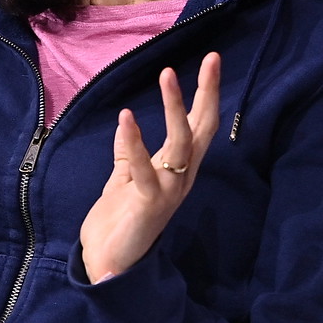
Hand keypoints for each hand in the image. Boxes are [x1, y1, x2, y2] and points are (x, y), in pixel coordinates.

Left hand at [78, 53, 222, 283]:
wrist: (109, 264)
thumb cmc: (119, 223)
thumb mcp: (123, 180)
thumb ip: (128, 155)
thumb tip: (127, 124)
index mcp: (177, 170)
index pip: (199, 126)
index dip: (206, 94)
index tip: (212, 61)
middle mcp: (181, 178)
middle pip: (202, 130)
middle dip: (208, 93)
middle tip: (213, 58)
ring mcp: (168, 191)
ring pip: (179, 144)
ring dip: (175, 108)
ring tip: (168, 75)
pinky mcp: (148, 203)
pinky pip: (143, 168)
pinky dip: (134, 142)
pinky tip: (127, 117)